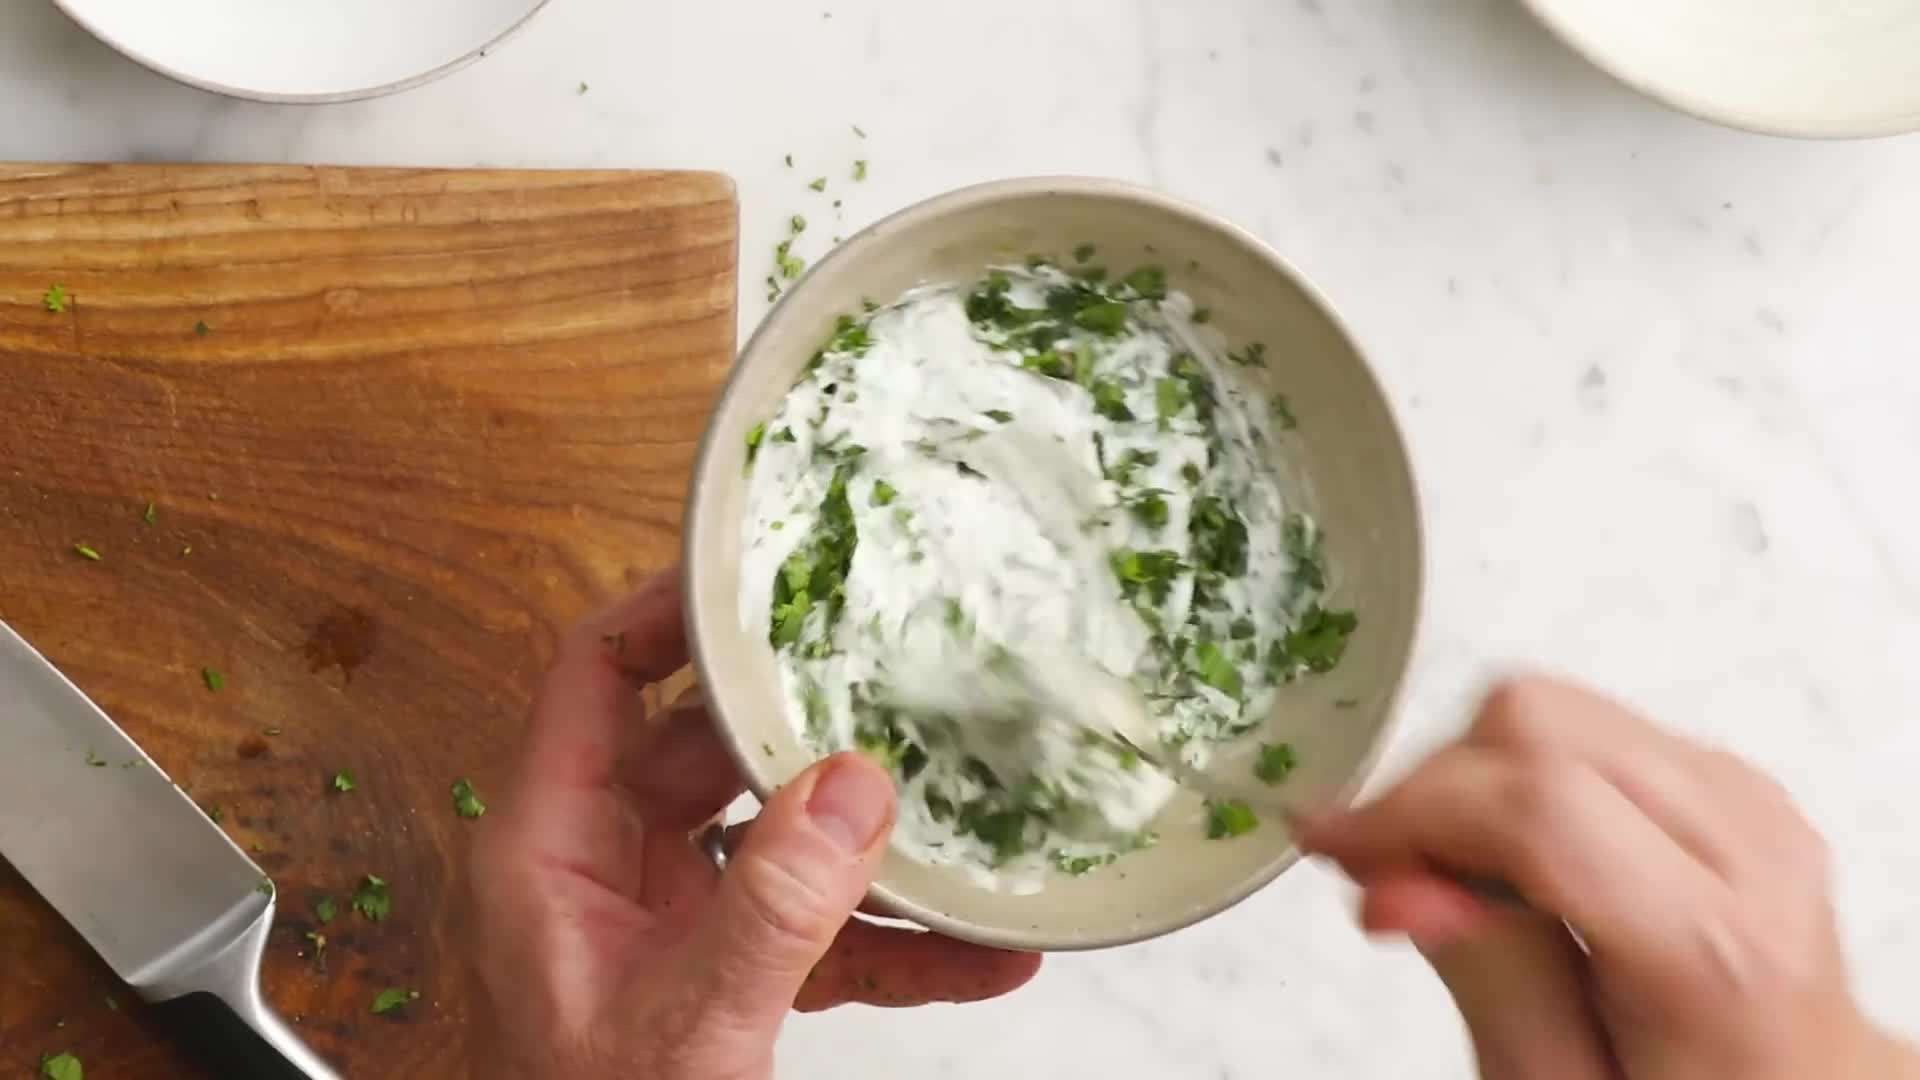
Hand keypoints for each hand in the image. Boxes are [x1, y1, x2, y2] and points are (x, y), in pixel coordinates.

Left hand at [463, 568, 1040, 1079]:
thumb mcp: (691, 1023)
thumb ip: (772, 909)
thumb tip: (856, 786)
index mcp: (551, 849)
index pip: (597, 677)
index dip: (669, 612)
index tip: (762, 572)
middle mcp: (603, 866)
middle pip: (705, 746)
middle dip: (805, 726)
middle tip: (890, 671)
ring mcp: (664, 919)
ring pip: (773, 836)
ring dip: (869, 842)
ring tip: (963, 807)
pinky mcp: (719, 974)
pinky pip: (812, 929)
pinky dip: (891, 939)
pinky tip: (980, 950)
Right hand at [1303, 677, 1918, 1079]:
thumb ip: (1487, 982)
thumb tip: (1393, 882)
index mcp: (1714, 947)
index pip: (1538, 809)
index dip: (1409, 812)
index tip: (1328, 842)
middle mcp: (1747, 846)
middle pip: (1539, 726)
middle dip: (1432, 786)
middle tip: (1384, 870)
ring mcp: (1745, 796)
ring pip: (1551, 707)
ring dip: (1469, 778)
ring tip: (1444, 871)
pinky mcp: (1724, 774)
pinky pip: (1583, 725)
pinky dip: (1514, 774)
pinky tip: (1503, 854)